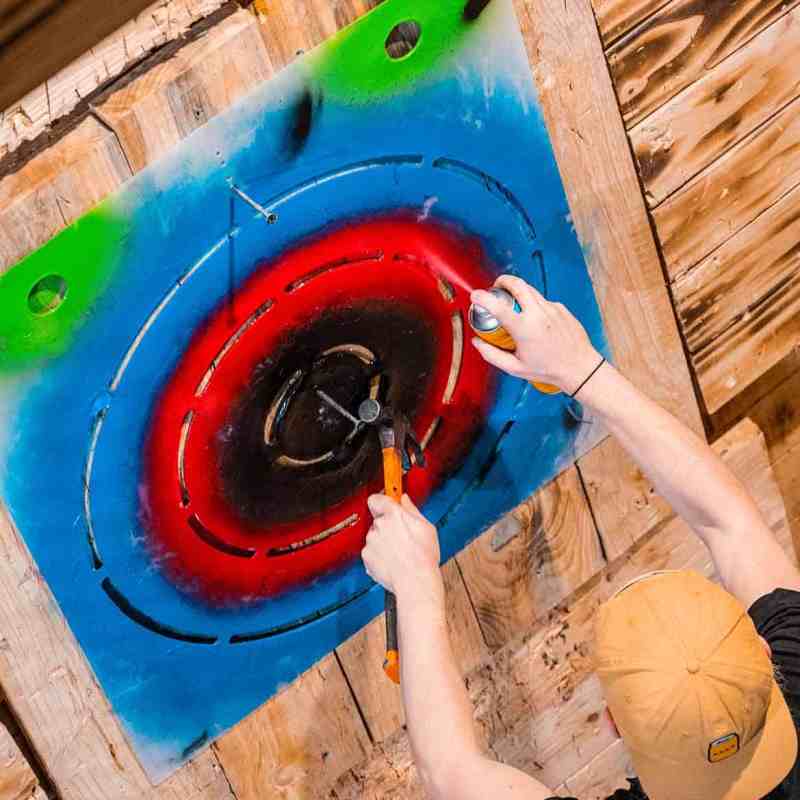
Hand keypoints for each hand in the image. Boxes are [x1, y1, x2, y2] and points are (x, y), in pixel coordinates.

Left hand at [362, 494, 441, 598]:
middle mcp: (379, 525)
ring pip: (374, 537)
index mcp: (393, 514)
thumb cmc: (423, 556)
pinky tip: (392, 561)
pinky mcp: (366, 556)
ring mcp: (371, 541)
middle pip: (378, 520)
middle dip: (387, 526)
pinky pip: (371, 552)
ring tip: (399, 553)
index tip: (386, 503)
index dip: (381, 502)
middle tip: (401, 537)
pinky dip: (378, 556)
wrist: (415, 581)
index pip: (376, 498)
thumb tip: (404, 500)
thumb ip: (411, 510)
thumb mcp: (426, 527)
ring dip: (383, 542)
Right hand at [470, 275, 601, 394]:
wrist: (579, 367)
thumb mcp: (515, 368)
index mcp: (524, 328)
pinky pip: (543, 301)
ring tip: (514, 303)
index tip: (475, 295)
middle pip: (517, 284)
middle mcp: (539, 314)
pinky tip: (536, 320)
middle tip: (497, 287)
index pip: (498, 306)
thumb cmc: (549, 369)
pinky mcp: (561, 308)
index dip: (482, 297)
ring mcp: (552, 308)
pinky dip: (535, 305)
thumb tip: (478, 342)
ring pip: (530, 289)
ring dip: (519, 291)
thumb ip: (492, 354)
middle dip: (503, 281)